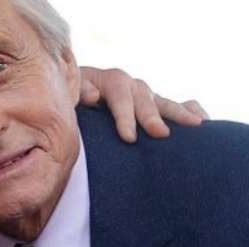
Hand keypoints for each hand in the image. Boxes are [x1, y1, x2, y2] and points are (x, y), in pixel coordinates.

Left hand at [79, 66, 208, 142]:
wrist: (75, 93)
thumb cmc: (70, 97)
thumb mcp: (70, 92)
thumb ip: (78, 92)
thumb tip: (92, 96)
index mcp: (110, 80)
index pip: (120, 97)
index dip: (125, 117)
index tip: (129, 138)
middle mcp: (132, 85)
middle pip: (145, 100)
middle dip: (153, 117)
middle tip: (161, 134)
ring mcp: (145, 95)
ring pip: (163, 102)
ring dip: (179, 114)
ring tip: (196, 125)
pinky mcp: (154, 104)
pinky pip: (176, 104)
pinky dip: (190, 110)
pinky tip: (203, 122)